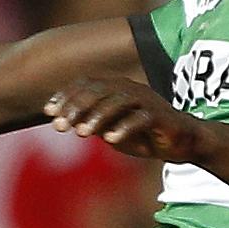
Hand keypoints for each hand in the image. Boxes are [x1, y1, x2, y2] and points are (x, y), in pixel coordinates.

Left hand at [45, 75, 203, 162]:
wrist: (180, 142)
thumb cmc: (142, 135)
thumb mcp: (110, 130)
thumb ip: (90, 124)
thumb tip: (62, 122)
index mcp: (116, 89)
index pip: (86, 85)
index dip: (66, 96)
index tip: (48, 111)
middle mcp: (129, 89)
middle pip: (99, 91)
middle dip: (76, 107)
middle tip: (59, 125)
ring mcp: (146, 100)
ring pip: (118, 101)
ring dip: (97, 116)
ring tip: (81, 133)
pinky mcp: (160, 116)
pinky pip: (140, 119)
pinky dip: (124, 128)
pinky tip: (110, 140)